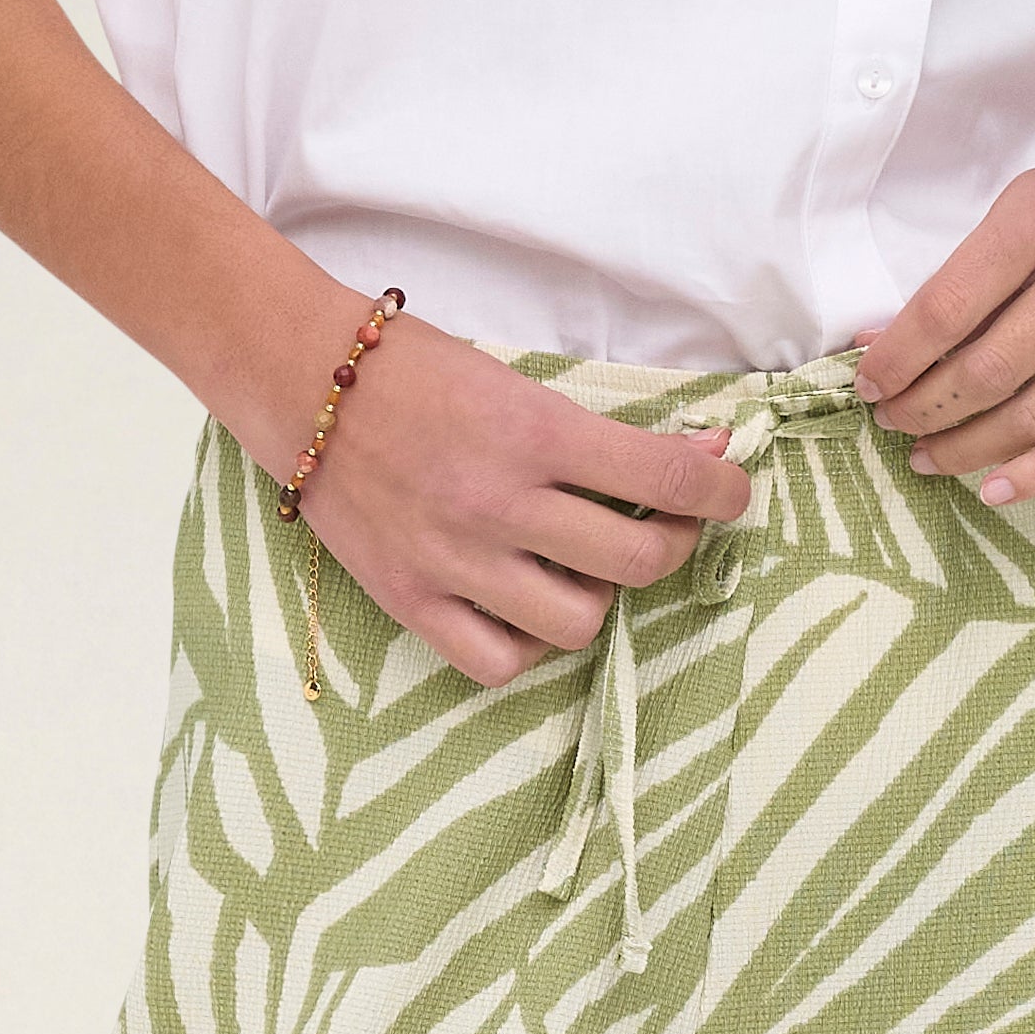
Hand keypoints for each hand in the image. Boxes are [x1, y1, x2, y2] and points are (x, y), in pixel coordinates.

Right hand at [281, 310, 751, 687]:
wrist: (304, 384)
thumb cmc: (413, 371)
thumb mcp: (513, 378)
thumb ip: (595, 430)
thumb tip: (694, 453)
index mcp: (534, 433)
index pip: (663, 476)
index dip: (719, 489)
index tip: (730, 489)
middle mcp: (502, 505)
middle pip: (636, 560)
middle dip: (670, 543)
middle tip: (659, 525)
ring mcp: (457, 562)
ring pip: (577, 623)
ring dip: (596, 597)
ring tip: (576, 566)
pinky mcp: (414, 602)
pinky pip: (500, 662)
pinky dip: (527, 644)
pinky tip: (522, 607)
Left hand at [855, 103, 1034, 506]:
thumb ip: (976, 269)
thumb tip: (888, 339)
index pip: (949, 306)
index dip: (897, 359)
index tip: (867, 385)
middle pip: (988, 371)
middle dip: (925, 410)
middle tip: (894, 425)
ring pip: (1034, 416)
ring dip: (967, 449)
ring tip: (928, 457)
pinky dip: (1033, 474)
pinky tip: (990, 488)